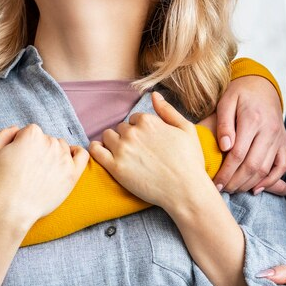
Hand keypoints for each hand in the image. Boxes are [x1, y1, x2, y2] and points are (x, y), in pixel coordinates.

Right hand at [0, 125, 88, 225]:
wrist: (11, 209)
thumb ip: (5, 133)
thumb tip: (17, 129)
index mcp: (32, 134)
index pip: (30, 132)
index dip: (22, 145)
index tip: (17, 159)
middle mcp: (50, 142)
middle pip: (46, 140)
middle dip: (37, 150)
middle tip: (28, 169)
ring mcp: (63, 158)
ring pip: (61, 147)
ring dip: (53, 154)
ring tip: (42, 171)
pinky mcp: (72, 173)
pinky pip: (82, 155)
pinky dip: (77, 154)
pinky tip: (68, 160)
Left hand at [89, 92, 212, 211]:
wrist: (186, 191)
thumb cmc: (190, 161)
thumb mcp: (186, 129)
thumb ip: (168, 110)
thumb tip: (155, 95)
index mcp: (148, 121)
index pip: (135, 118)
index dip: (141, 129)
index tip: (147, 141)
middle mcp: (132, 132)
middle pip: (121, 127)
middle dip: (128, 136)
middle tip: (139, 150)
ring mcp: (122, 150)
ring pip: (107, 136)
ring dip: (113, 142)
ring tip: (124, 153)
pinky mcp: (115, 167)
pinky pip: (96, 151)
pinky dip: (96, 149)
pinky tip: (102, 152)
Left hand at [213, 75, 285, 193]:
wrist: (261, 85)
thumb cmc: (239, 93)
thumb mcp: (226, 101)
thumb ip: (224, 124)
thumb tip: (224, 147)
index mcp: (253, 119)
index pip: (238, 154)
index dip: (226, 172)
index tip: (215, 183)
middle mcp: (269, 130)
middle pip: (253, 165)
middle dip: (236, 182)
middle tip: (222, 189)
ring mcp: (279, 137)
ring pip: (267, 169)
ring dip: (250, 183)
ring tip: (233, 189)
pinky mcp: (283, 142)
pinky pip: (282, 166)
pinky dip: (271, 180)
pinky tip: (256, 188)